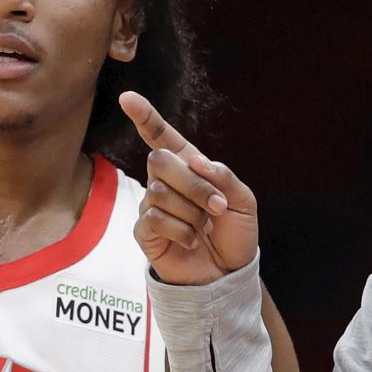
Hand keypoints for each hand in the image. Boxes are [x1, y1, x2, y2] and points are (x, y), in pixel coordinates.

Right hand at [119, 90, 258, 285]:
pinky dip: (182, 231)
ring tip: (204, 229)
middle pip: (159, 161)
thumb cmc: (234, 234)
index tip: (128, 97)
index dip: (145, 117)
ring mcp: (152, 206)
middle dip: (194, 185)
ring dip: (192, 213)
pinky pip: (155, 218)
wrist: (228, 274)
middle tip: (217, 208)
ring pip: (159, 191)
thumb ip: (223, 176)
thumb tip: (196, 161)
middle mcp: (166, 182)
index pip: (162, 137)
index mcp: (188, 167)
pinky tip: (192, 241)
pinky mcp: (145, 231)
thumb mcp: (243, 201)